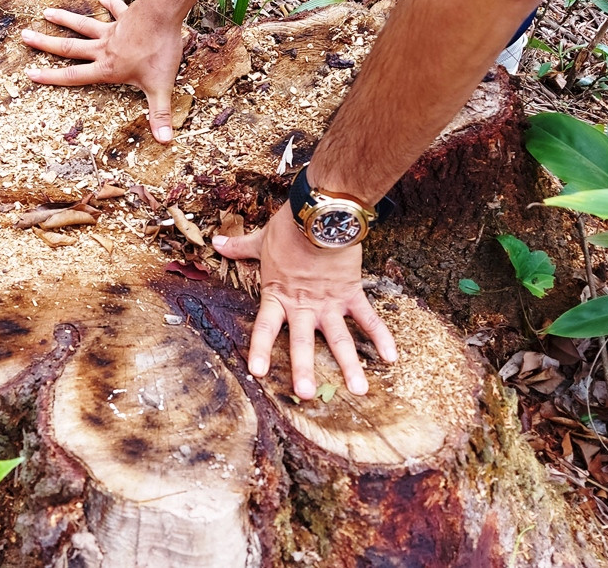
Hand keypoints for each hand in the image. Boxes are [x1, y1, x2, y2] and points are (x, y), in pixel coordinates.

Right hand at [20, 0, 184, 142]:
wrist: (164, 14)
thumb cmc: (161, 51)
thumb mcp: (160, 88)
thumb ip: (160, 114)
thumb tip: (164, 140)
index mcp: (108, 68)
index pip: (74, 76)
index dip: (51, 77)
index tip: (30, 74)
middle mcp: (104, 49)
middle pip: (70, 48)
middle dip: (46, 44)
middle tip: (25, 37)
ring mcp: (113, 31)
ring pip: (83, 26)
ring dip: (65, 20)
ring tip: (46, 13)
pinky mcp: (126, 17)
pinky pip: (114, 9)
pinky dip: (108, 3)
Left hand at [212, 208, 397, 399]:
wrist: (320, 212)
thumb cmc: (289, 226)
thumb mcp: (261, 240)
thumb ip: (240, 248)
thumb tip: (216, 244)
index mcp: (278, 295)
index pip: (264, 327)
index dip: (260, 349)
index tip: (256, 372)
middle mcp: (303, 305)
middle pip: (301, 343)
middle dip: (304, 370)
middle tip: (306, 395)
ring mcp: (329, 302)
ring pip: (340, 339)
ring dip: (350, 365)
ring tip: (359, 390)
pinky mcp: (351, 293)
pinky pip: (368, 318)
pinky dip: (381, 337)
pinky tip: (391, 358)